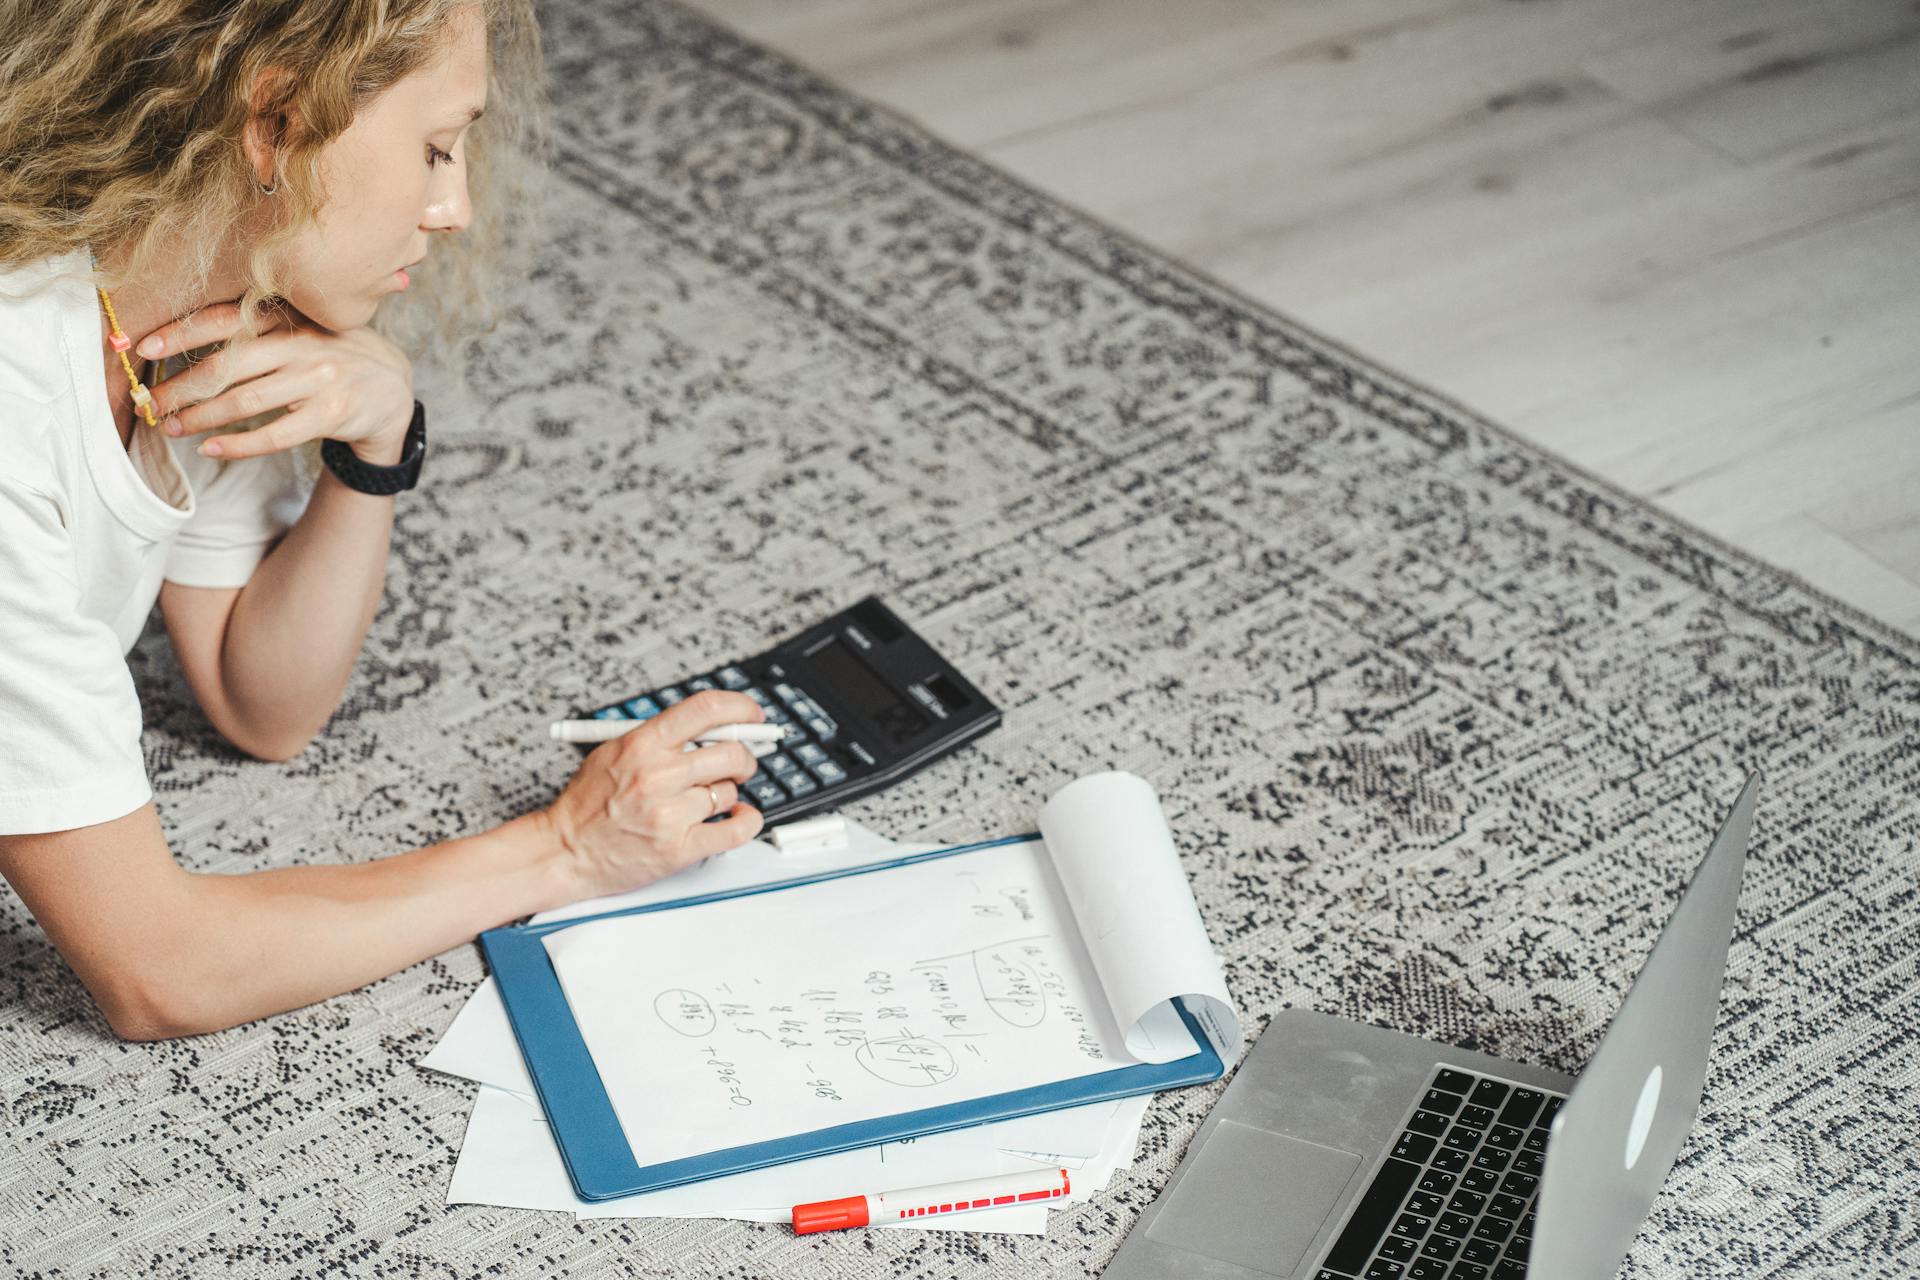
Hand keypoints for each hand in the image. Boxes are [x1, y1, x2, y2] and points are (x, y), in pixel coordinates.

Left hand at [139, 301, 415, 465]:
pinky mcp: (332, 414)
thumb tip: (186, 340)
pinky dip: (238, 445)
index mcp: (290, 318)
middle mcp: (303, 345)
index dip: (180, 333)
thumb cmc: (333, 357)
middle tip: (149, 402)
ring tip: (171, 427)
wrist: (393, 389)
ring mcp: (319, 380)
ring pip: (244, 401)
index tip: (143, 347)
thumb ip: (258, 329)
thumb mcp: (304, 329)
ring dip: (200, 417)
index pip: (224, 321)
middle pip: (227, 366)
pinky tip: (211, 449)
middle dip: (180, 386)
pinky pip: (275, 435)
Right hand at [544, 690, 766, 900]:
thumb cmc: (588, 804)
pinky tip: (739, 816)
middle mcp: (658, 775)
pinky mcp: (679, 849)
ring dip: (725, 795)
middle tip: (737, 765)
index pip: (705, 710)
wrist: (563, 852)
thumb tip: (714, 726)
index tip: (751, 715)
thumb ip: (661, 738)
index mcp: (642, 744)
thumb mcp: (615, 752)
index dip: (739, 708)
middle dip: (742, 758)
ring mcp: (669, 813)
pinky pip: (736, 830)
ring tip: (701, 801)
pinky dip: (747, 821)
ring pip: (729, 792)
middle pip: (730, 753)